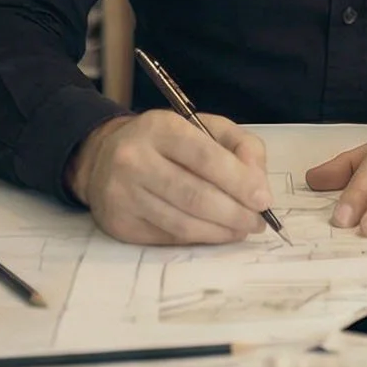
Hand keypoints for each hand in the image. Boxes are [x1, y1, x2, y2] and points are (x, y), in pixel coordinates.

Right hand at [67, 110, 270, 244]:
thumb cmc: (165, 142)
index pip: (205, 157)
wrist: (103, 158)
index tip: (263, 200)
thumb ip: (239, 146)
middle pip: (194, 195)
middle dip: (234, 213)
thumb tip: (258, 185)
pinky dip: (198, 239)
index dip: (239, 181)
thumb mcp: (202, 127)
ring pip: (182, 223)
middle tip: (257, 222)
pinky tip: (215, 234)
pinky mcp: (120, 224)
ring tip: (241, 230)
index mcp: (160, 127)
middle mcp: (135, 160)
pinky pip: (167, 238)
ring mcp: (123, 195)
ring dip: (220, 232)